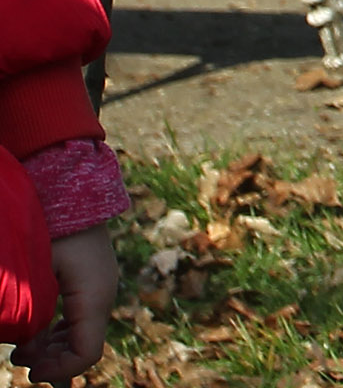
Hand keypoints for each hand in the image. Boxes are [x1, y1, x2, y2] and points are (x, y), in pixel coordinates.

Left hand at [16, 227, 116, 383]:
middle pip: (85, 345)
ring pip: (83, 332)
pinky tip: (37, 330)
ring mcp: (101, 286)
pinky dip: (60, 331)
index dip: (60, 370)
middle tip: (19, 360)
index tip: (31, 373)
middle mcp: (104, 295)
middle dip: (52, 359)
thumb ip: (33, 314)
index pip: (87, 352)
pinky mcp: (93, 279)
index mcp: (94, 297)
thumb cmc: (50, 231)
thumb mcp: (37, 276)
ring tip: (23, 348)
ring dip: (54, 346)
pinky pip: (81, 316)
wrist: (70, 190)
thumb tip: (26, 346)